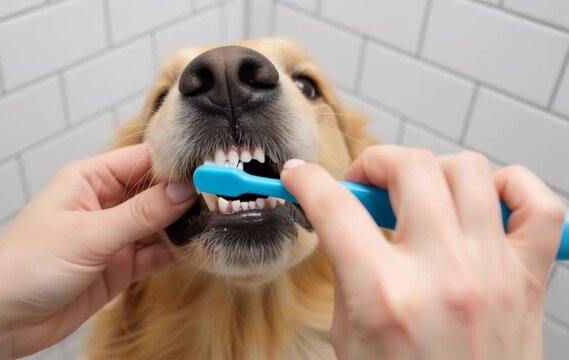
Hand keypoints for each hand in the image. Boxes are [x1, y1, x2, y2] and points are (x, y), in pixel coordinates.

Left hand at [0, 143, 196, 358]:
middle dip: (187, 197)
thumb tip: (183, 191)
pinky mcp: (118, 266)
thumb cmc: (23, 266)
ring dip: (184, 227)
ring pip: (159, 224)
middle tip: (224, 199)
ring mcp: (113, 236)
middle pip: (156, 192)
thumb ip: (141, 214)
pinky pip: (155, 254)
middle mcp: (105, 203)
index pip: (144, 161)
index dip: (178, 165)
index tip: (212, 170)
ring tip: (217, 224)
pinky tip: (197, 250)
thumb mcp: (89, 235)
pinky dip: (175, 253)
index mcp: (90, 180)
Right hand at [281, 146, 564, 359]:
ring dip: (433, 170)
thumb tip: (342, 219)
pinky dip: (513, 185)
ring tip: (418, 192)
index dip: (306, 181)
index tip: (301, 175)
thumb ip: (348, 268)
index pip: (334, 207)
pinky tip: (483, 200)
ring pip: (470, 170)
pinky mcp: (528, 280)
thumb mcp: (350, 335)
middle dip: (375, 163)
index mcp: (385, 294)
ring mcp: (493, 272)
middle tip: (364, 184)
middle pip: (410, 169)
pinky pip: (539, 204)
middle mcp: (443, 274)